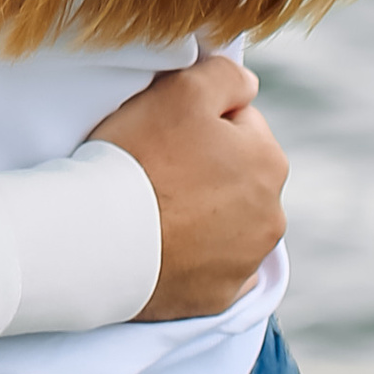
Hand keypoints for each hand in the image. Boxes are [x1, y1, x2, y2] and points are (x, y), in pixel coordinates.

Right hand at [91, 54, 286, 320]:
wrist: (101, 239)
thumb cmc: (140, 157)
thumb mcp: (182, 89)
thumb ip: (225, 75)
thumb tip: (248, 86)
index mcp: (269, 162)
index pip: (239, 121)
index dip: (198, 120)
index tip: (165, 130)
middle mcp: (272, 216)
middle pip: (235, 174)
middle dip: (206, 168)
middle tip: (156, 166)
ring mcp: (246, 262)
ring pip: (226, 222)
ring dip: (202, 212)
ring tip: (154, 207)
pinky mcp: (218, 297)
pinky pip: (211, 266)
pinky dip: (193, 255)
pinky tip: (161, 243)